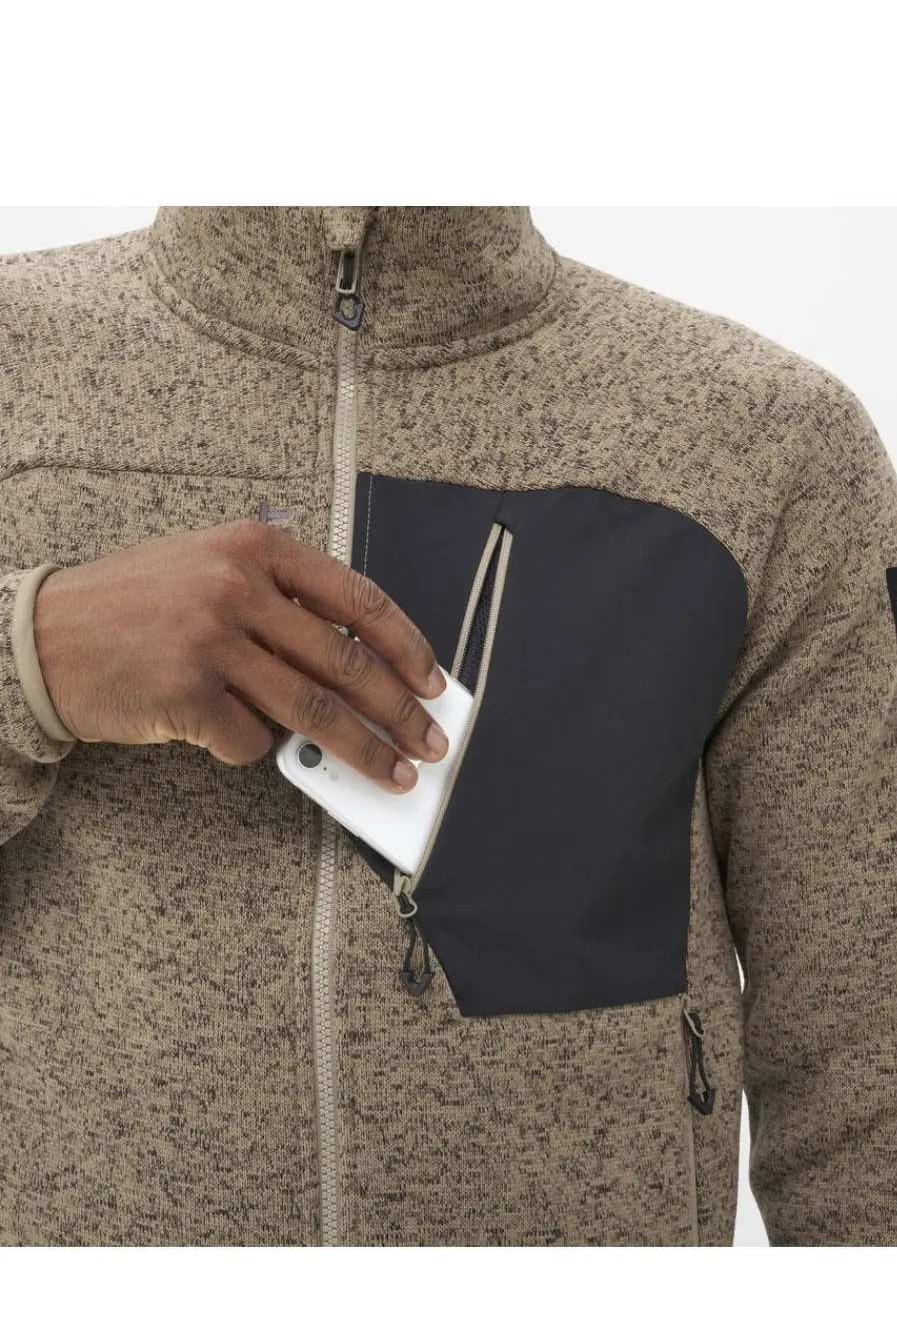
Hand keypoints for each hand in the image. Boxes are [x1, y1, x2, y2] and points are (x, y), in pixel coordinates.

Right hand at [32, 517, 447, 791]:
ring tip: (391, 771)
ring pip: (313, 712)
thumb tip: (359, 658)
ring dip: (363, 750)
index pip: (357, 600)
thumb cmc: (130, 604)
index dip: (407, 647)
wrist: (40, 637)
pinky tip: (235, 736)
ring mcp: (210, 643)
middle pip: (346, 663)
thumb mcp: (208, 566)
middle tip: (428, 741)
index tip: (433, 682)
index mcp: (254, 547)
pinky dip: (254, 748)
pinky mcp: (185, 695)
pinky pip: (249, 741)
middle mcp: (236, 588)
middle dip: (399, 710)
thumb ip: (279, 598)